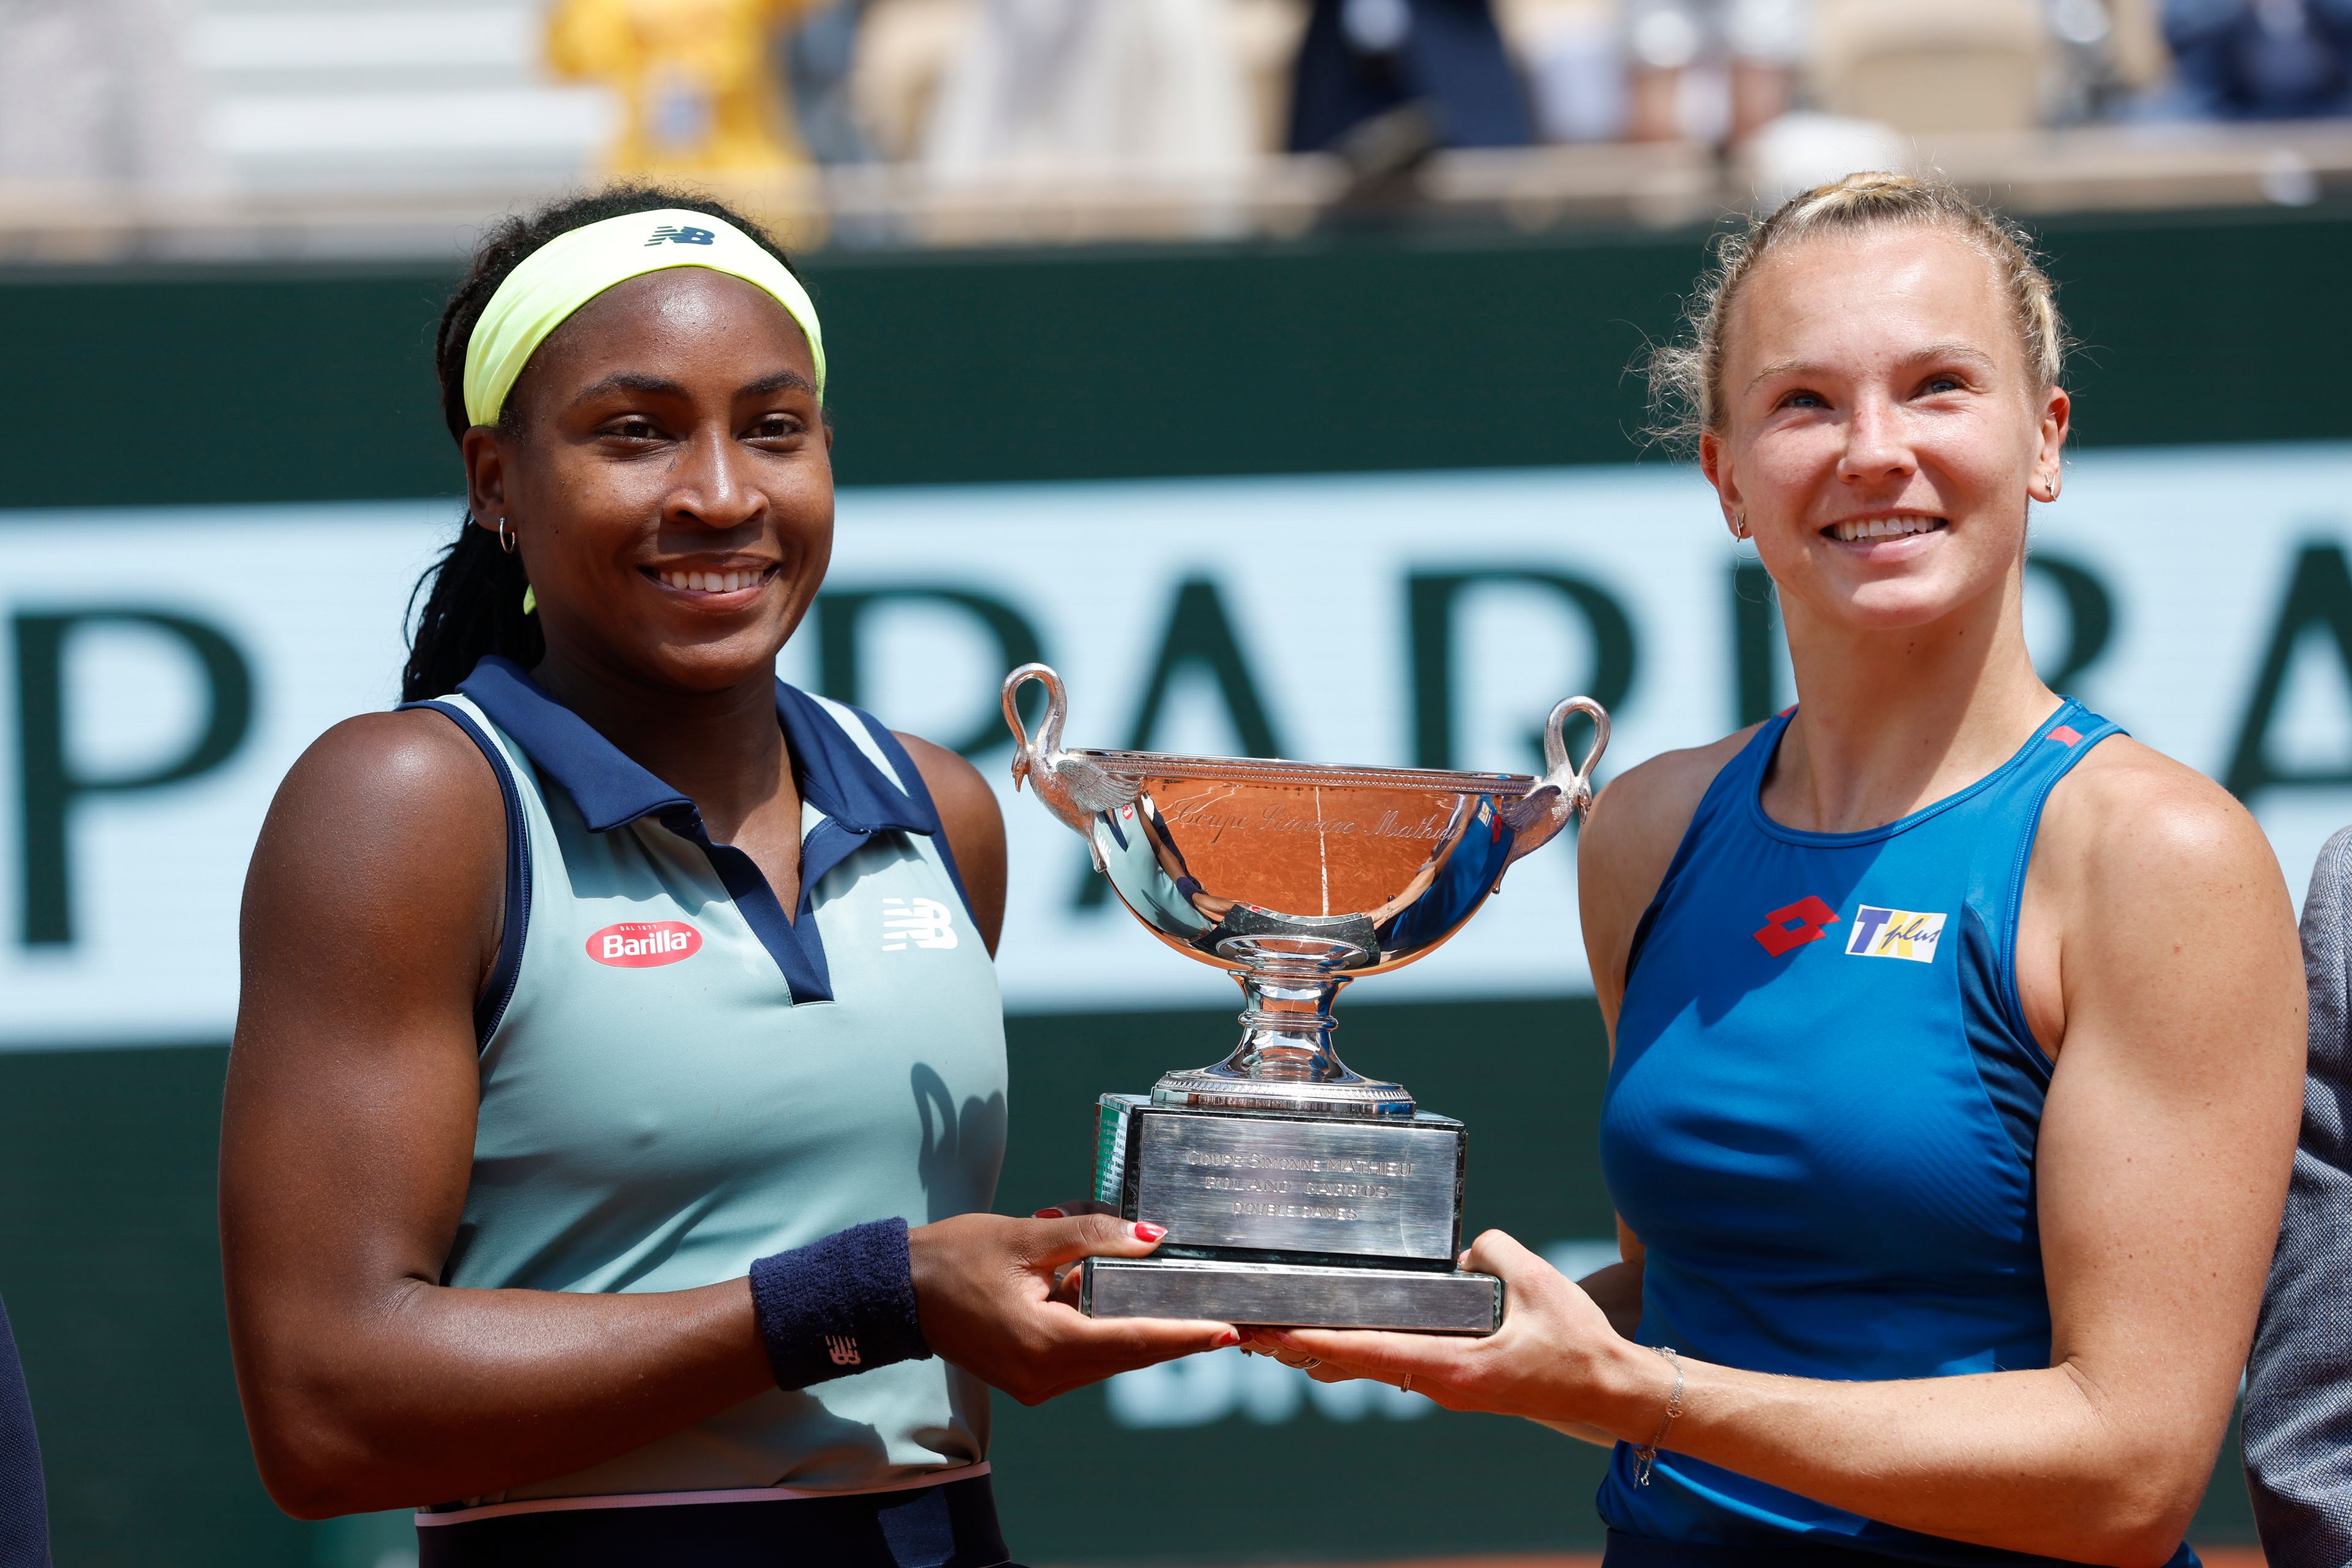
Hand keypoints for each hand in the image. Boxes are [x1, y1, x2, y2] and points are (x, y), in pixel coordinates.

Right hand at [909, 1212, 1235, 1405]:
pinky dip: (1112, 1332)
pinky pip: (1087, 1357)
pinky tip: (1129, 1302)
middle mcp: (1043, 1377)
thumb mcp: (1026, 1235)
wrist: (897, 1291)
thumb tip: (1153, 1238)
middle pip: (1128, 1355)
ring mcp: (1035, 1383)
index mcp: (1044, 1344)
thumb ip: (1092, 1236)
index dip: (1185, 1334)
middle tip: (1229, 1318)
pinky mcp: (1029, 1376)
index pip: (1132, 1341)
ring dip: (1145, 1331)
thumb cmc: (954, 1257)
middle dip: (1177, 1335)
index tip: (1229, 1329)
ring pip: (1110, 1358)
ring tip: (1190, 1306)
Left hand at [1238, 1230, 1657, 1434]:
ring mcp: (1445, 1387)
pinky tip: (1335, 1336)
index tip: (1274, 1331)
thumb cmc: (1578, 1342)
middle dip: (1301, 1345)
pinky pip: (1393, 1365)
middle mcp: (1439, 1384)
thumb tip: (1462, 1249)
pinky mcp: (1455, 1381)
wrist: (1610, 1389)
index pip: (1368, 1351)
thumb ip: (1492, 1251)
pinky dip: (1357, 1350)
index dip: (1317, 1338)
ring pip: (1370, 1368)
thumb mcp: (1537, 1281)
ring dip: (1323, 1351)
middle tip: (1250, 1327)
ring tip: (1273, 1332)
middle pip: (1354, 1363)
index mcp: (1452, 1367)